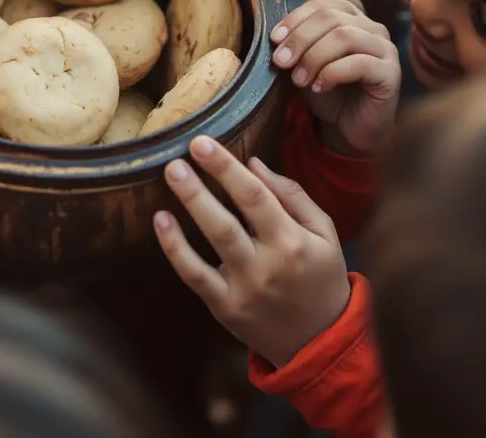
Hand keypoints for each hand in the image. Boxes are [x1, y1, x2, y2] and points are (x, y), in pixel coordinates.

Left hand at [154, 136, 351, 367]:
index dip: (227, 168)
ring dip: (189, 206)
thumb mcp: (324, 234)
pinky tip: (161, 221)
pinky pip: (194, 275)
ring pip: (212, 243)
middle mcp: (267, 266)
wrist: (319, 341)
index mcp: (293, 242)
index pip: (256, 197)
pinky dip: (174, 248)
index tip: (202, 142)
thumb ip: (292, 196)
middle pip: (228, 220)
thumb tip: (254, 163)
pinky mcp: (224, 307)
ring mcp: (243, 289)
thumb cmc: (322, 277)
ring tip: (171, 175)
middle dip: (202, 185)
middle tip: (179, 154)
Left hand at [271, 0, 399, 155]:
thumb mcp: (305, 64)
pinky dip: (332, 73)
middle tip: (281, 62)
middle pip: (331, 19)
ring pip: (345, 37)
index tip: (274, 39)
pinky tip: (318, 87)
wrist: (349, 128)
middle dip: (300, 39)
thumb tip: (276, 37)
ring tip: (299, 79)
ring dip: (314, 57)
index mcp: (352, 18)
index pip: (322, 6)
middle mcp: (373, 28)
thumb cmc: (328, 92)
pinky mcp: (391, 73)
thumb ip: (295, 47)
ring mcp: (385, 49)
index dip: (296, 19)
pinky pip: (359, 63)